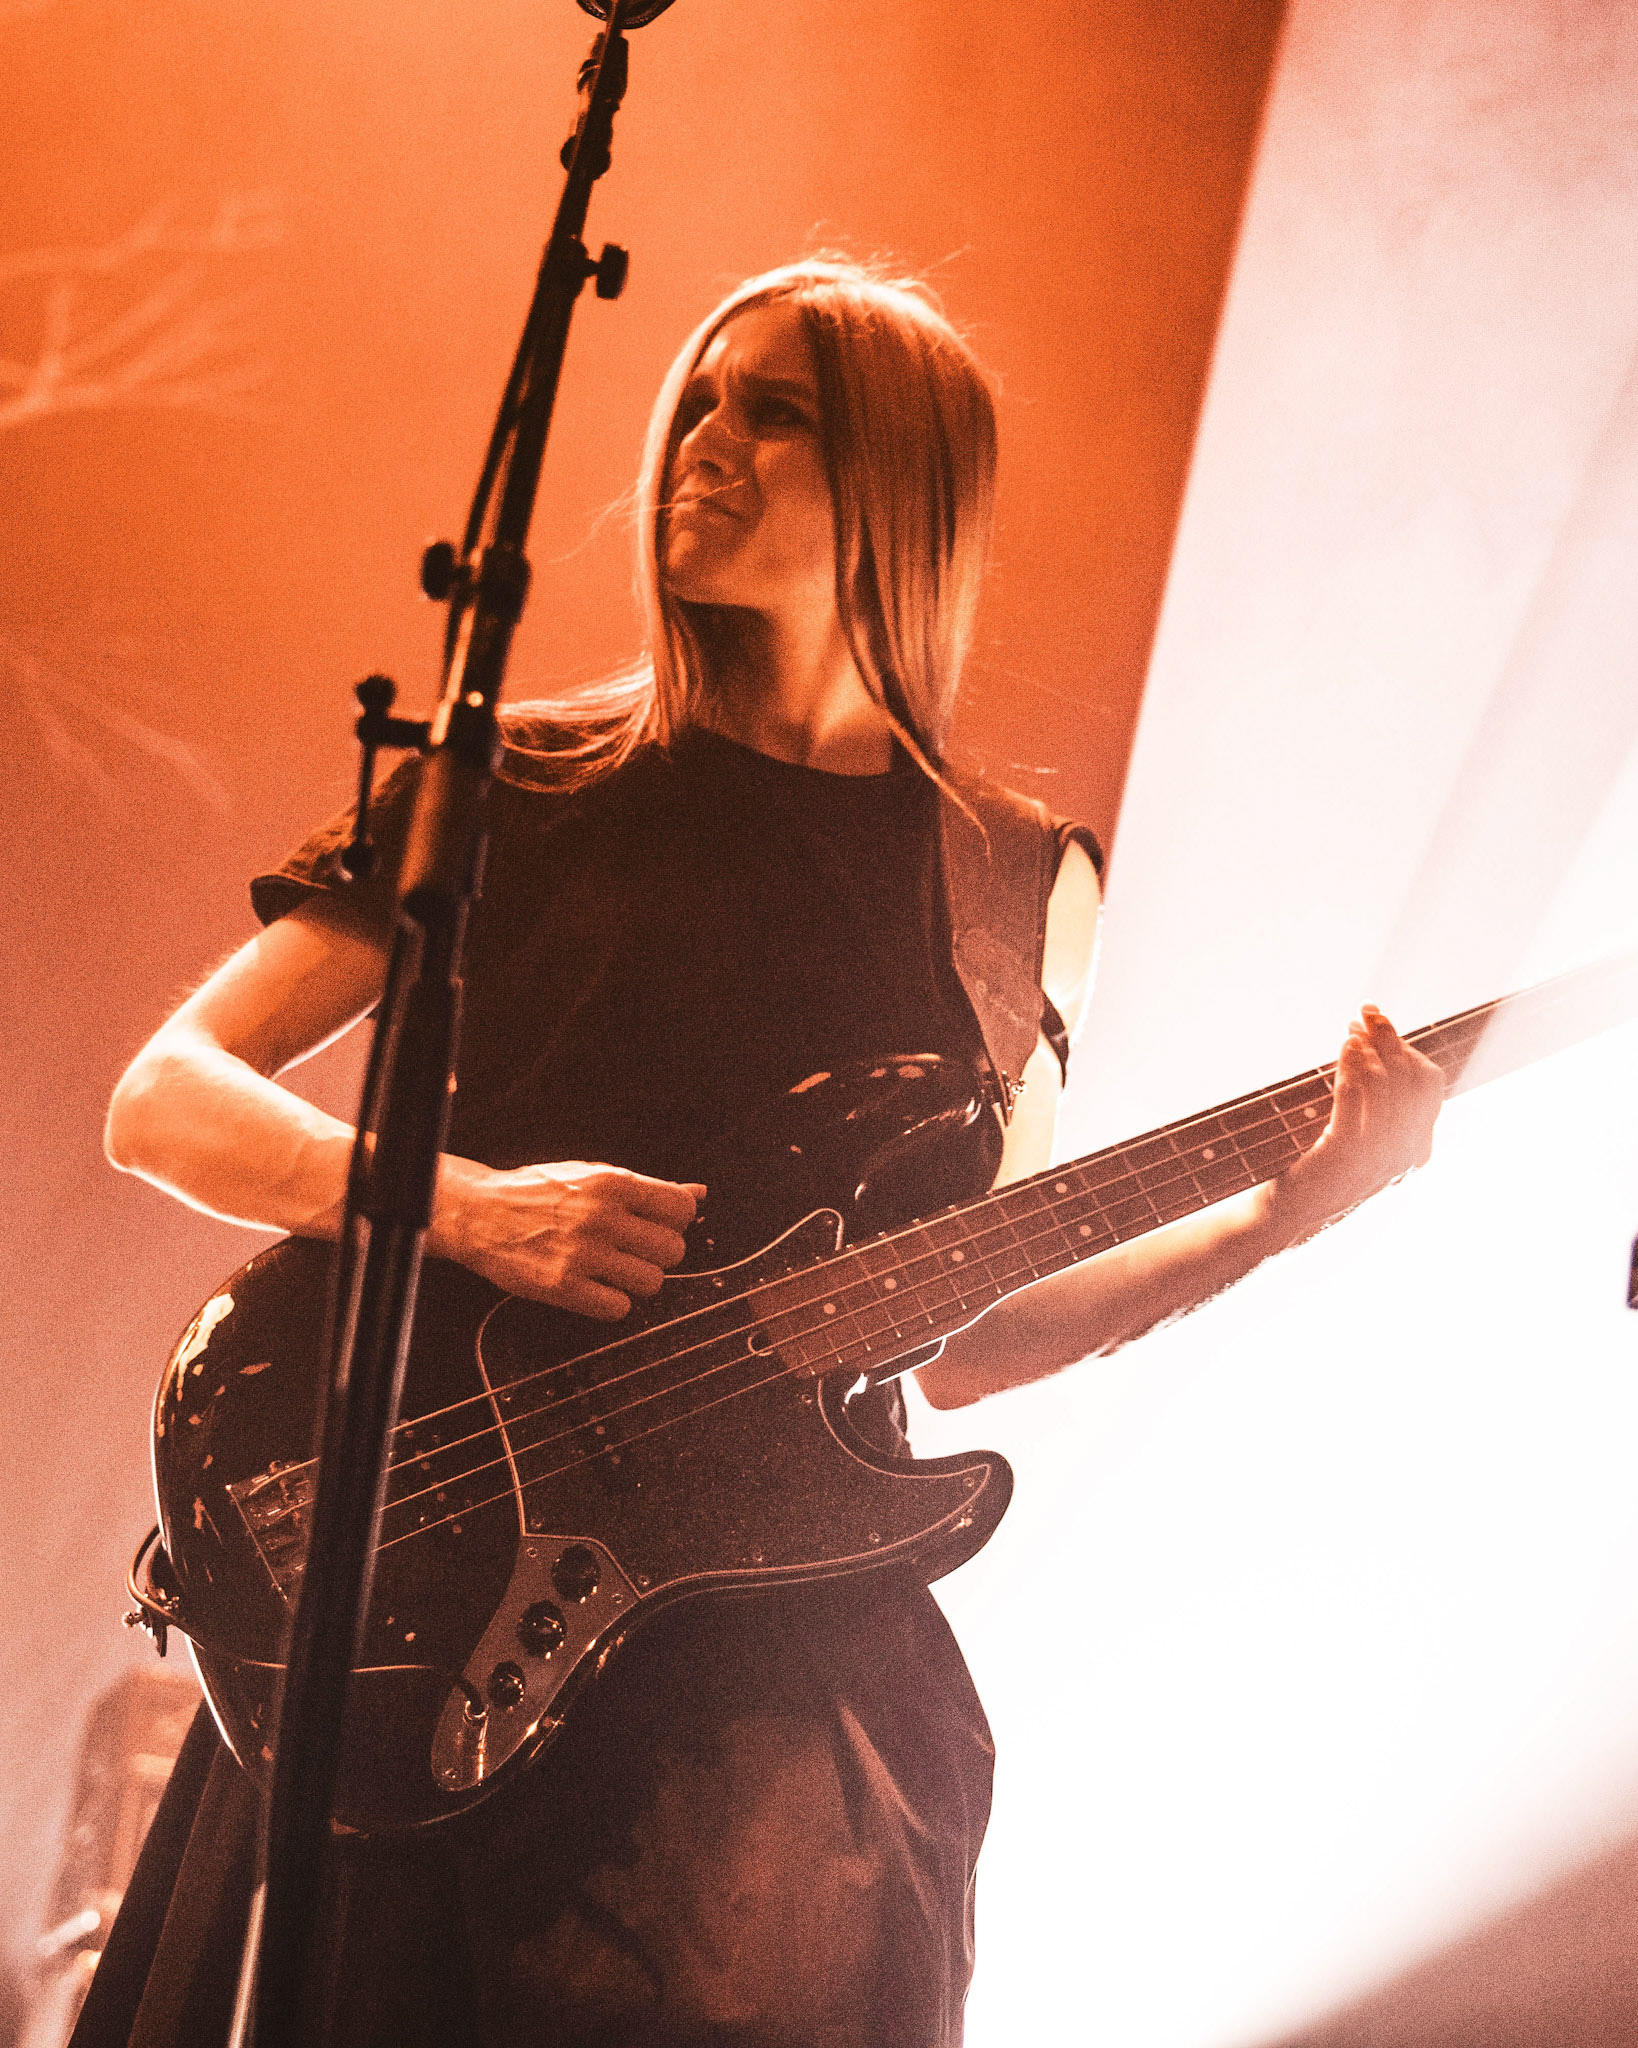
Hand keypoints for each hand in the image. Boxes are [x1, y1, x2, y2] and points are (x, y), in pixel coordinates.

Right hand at [431, 1158, 704, 1317]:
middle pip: (673, 1250)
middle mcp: (601, 1217)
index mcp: (613, 1184)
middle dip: (658, 1253)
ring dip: (638, 1280)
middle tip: (633, 1250)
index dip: (675, 1221)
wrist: (480, 1214)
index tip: (658, 1225)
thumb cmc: (539, 1193)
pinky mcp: (563, 1287)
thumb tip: (698, 1193)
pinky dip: (612, 1303)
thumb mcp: (594, 1176)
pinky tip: (596, 1288)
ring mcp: (582, 1254)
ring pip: (652, 1282)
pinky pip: (619, 1309)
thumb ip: (648, 1188)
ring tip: (614, 1270)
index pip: (681, 1209)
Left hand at [1273, 1006, 1444, 1238]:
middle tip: (1366, 1013)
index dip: (1406, 1046)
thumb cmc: (1318, 1169)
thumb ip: (1370, 1102)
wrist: (1287, 1214)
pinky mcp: (1343, 1157)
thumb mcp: (1354, 1133)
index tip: (1378, 1022)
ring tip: (1352, 1032)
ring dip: (1370, 1052)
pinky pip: (1354, 1106)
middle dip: (1389, 1039)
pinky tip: (1344, 1052)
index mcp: (1413, 1146)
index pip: (1428, 1084)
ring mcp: (1375, 1157)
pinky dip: (1352, 1072)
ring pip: (1386, 1089)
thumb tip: (1363, 1042)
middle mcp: (1402, 1153)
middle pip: (1408, 1079)